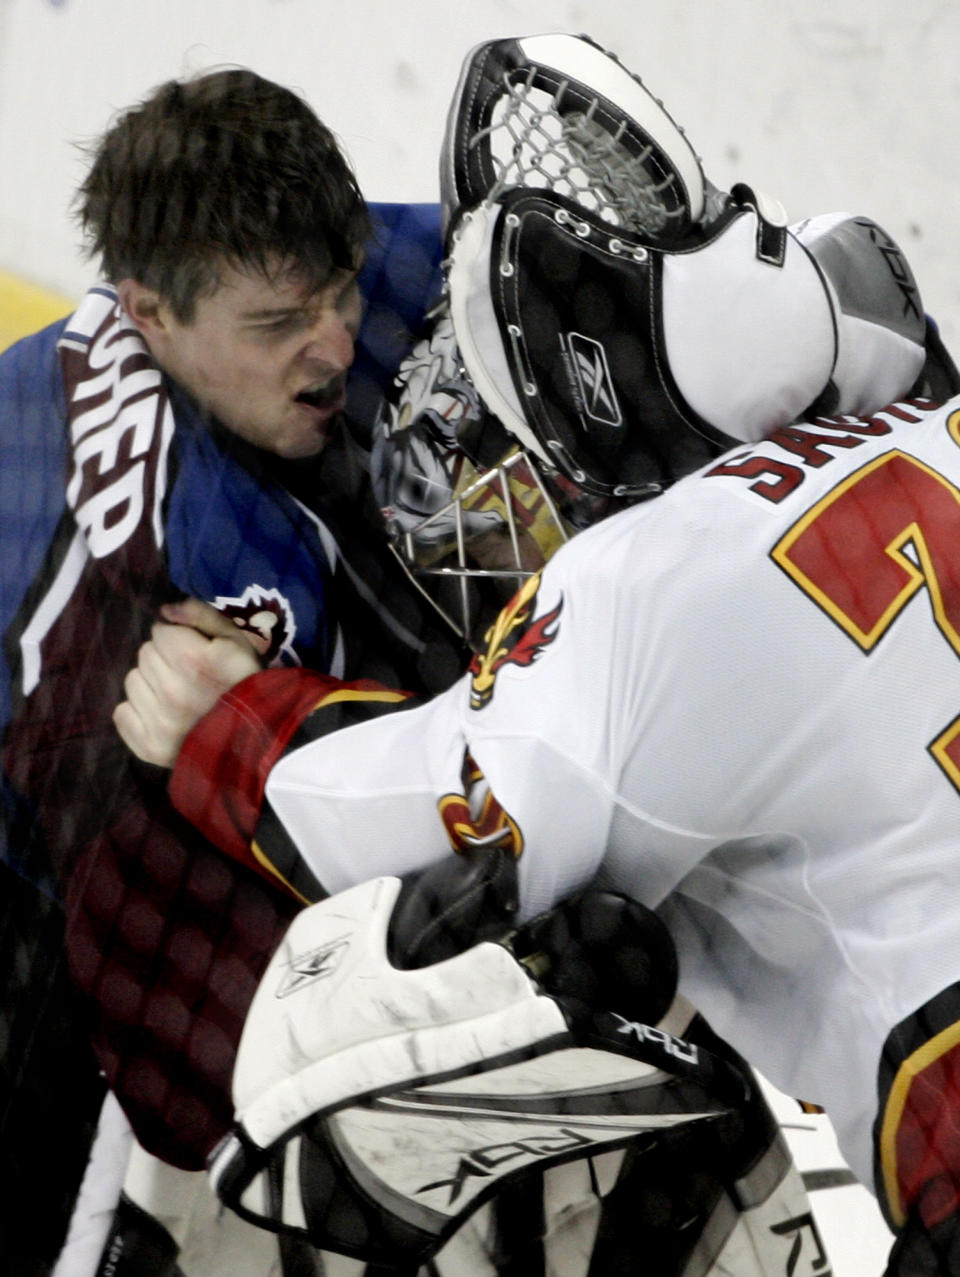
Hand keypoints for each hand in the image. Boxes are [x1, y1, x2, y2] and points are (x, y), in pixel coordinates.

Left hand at [113, 597, 265, 766]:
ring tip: (177, 695)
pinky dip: (138, 711)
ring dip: (150, 683)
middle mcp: (172, 690)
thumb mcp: (238, 642)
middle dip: (163, 659)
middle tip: (187, 674)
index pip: (160, 632)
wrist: (258, 740)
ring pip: (133, 681)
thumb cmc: (249, 685)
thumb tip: (165, 610)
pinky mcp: (150, 746)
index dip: (178, 638)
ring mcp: (159, 722)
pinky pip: (122, 714)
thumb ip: (202, 617)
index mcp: (193, 660)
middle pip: (145, 655)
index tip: (194, 651)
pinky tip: (162, 714)